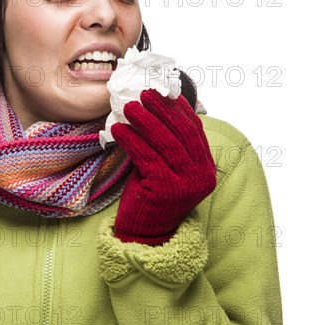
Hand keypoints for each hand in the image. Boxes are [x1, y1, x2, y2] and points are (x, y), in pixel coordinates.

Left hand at [111, 90, 215, 244]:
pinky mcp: (165, 189)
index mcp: (205, 167)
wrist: (144, 233)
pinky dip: (130, 139)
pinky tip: (117, 129)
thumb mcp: (165, 166)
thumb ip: (166, 143)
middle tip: (143, 94)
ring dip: (144, 121)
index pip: (194, 130)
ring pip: (164, 142)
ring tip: (127, 107)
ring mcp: (186, 183)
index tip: (163, 91)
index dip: (179, 108)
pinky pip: (146, 156)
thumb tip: (152, 107)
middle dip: (161, 109)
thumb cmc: (152, 195)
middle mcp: (201, 175)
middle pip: (181, 132)